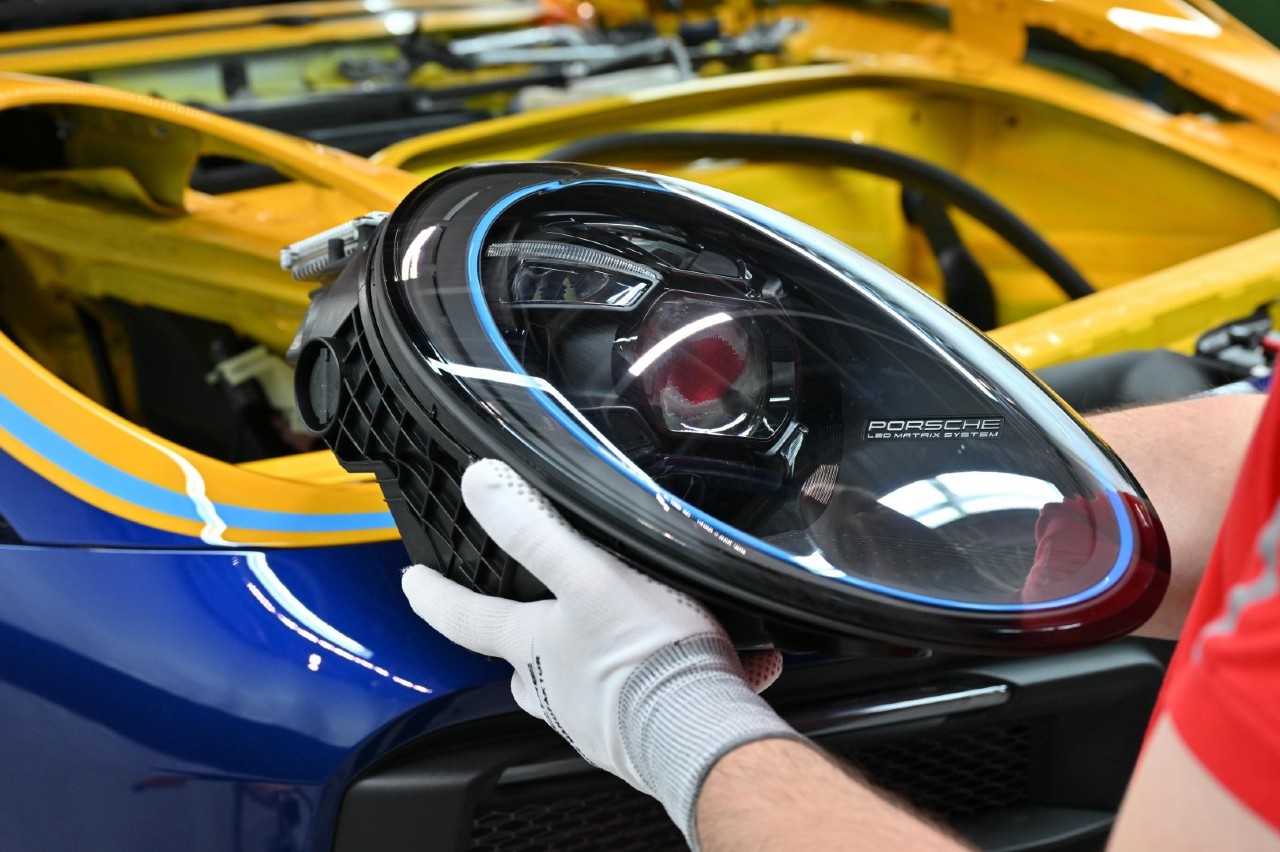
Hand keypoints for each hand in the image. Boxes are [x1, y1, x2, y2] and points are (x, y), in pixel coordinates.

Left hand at [402, 458, 798, 844]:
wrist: (701, 733)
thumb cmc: (645, 658)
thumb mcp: (589, 577)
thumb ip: (535, 532)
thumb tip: (480, 485)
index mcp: (533, 647)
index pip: (465, 617)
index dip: (434, 595)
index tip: (412, 582)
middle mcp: (551, 690)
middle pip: (520, 661)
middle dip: (521, 640)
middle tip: (531, 620)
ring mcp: (591, 721)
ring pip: (571, 686)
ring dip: (584, 665)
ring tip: (619, 641)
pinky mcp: (633, 739)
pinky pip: (625, 707)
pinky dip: (641, 686)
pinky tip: (672, 671)